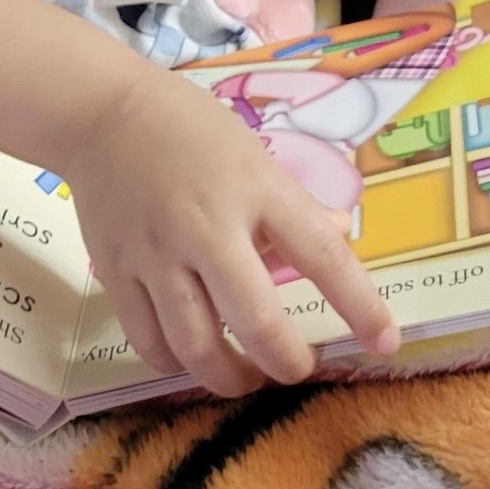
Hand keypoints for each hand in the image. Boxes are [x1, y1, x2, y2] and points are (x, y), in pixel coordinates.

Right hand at [59, 64, 397, 397]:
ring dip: (230, 377)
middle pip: (256, 320)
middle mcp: (208, 226)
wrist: (102, 111)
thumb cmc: (188, 126)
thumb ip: (295, 204)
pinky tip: (191, 359)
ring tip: (246, 376)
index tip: (386, 340)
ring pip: (197, 345)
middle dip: (286, 362)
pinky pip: (149, 341)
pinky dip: (175, 364)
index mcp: (255, 189)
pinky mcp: (117, 272)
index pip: (321, 255)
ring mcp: (158, 253)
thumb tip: (340, 237)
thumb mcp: (253, 152)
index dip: (360, 305)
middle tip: (297, 369)